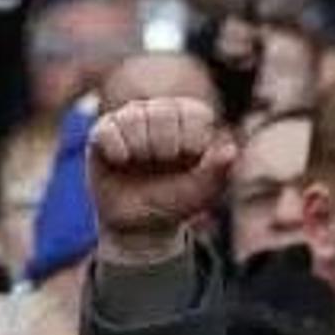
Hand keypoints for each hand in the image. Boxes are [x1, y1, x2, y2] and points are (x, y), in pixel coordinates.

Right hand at [85, 96, 235, 266]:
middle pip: (163, 111)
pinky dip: (117, 149)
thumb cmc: (177, 200)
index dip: (192, 137)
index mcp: (190, 121)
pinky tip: (121, 161)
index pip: (195, 111)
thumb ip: (217, 170)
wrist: (140, 222)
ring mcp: (130, 119)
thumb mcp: (203, 191)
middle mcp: (160, 113)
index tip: (189, 157)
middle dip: (166, 144)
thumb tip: (231, 150)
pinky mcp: (103, 131)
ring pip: (134, 117)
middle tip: (163, 161)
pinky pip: (107, 128)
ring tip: (142, 162)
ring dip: (141, 147)